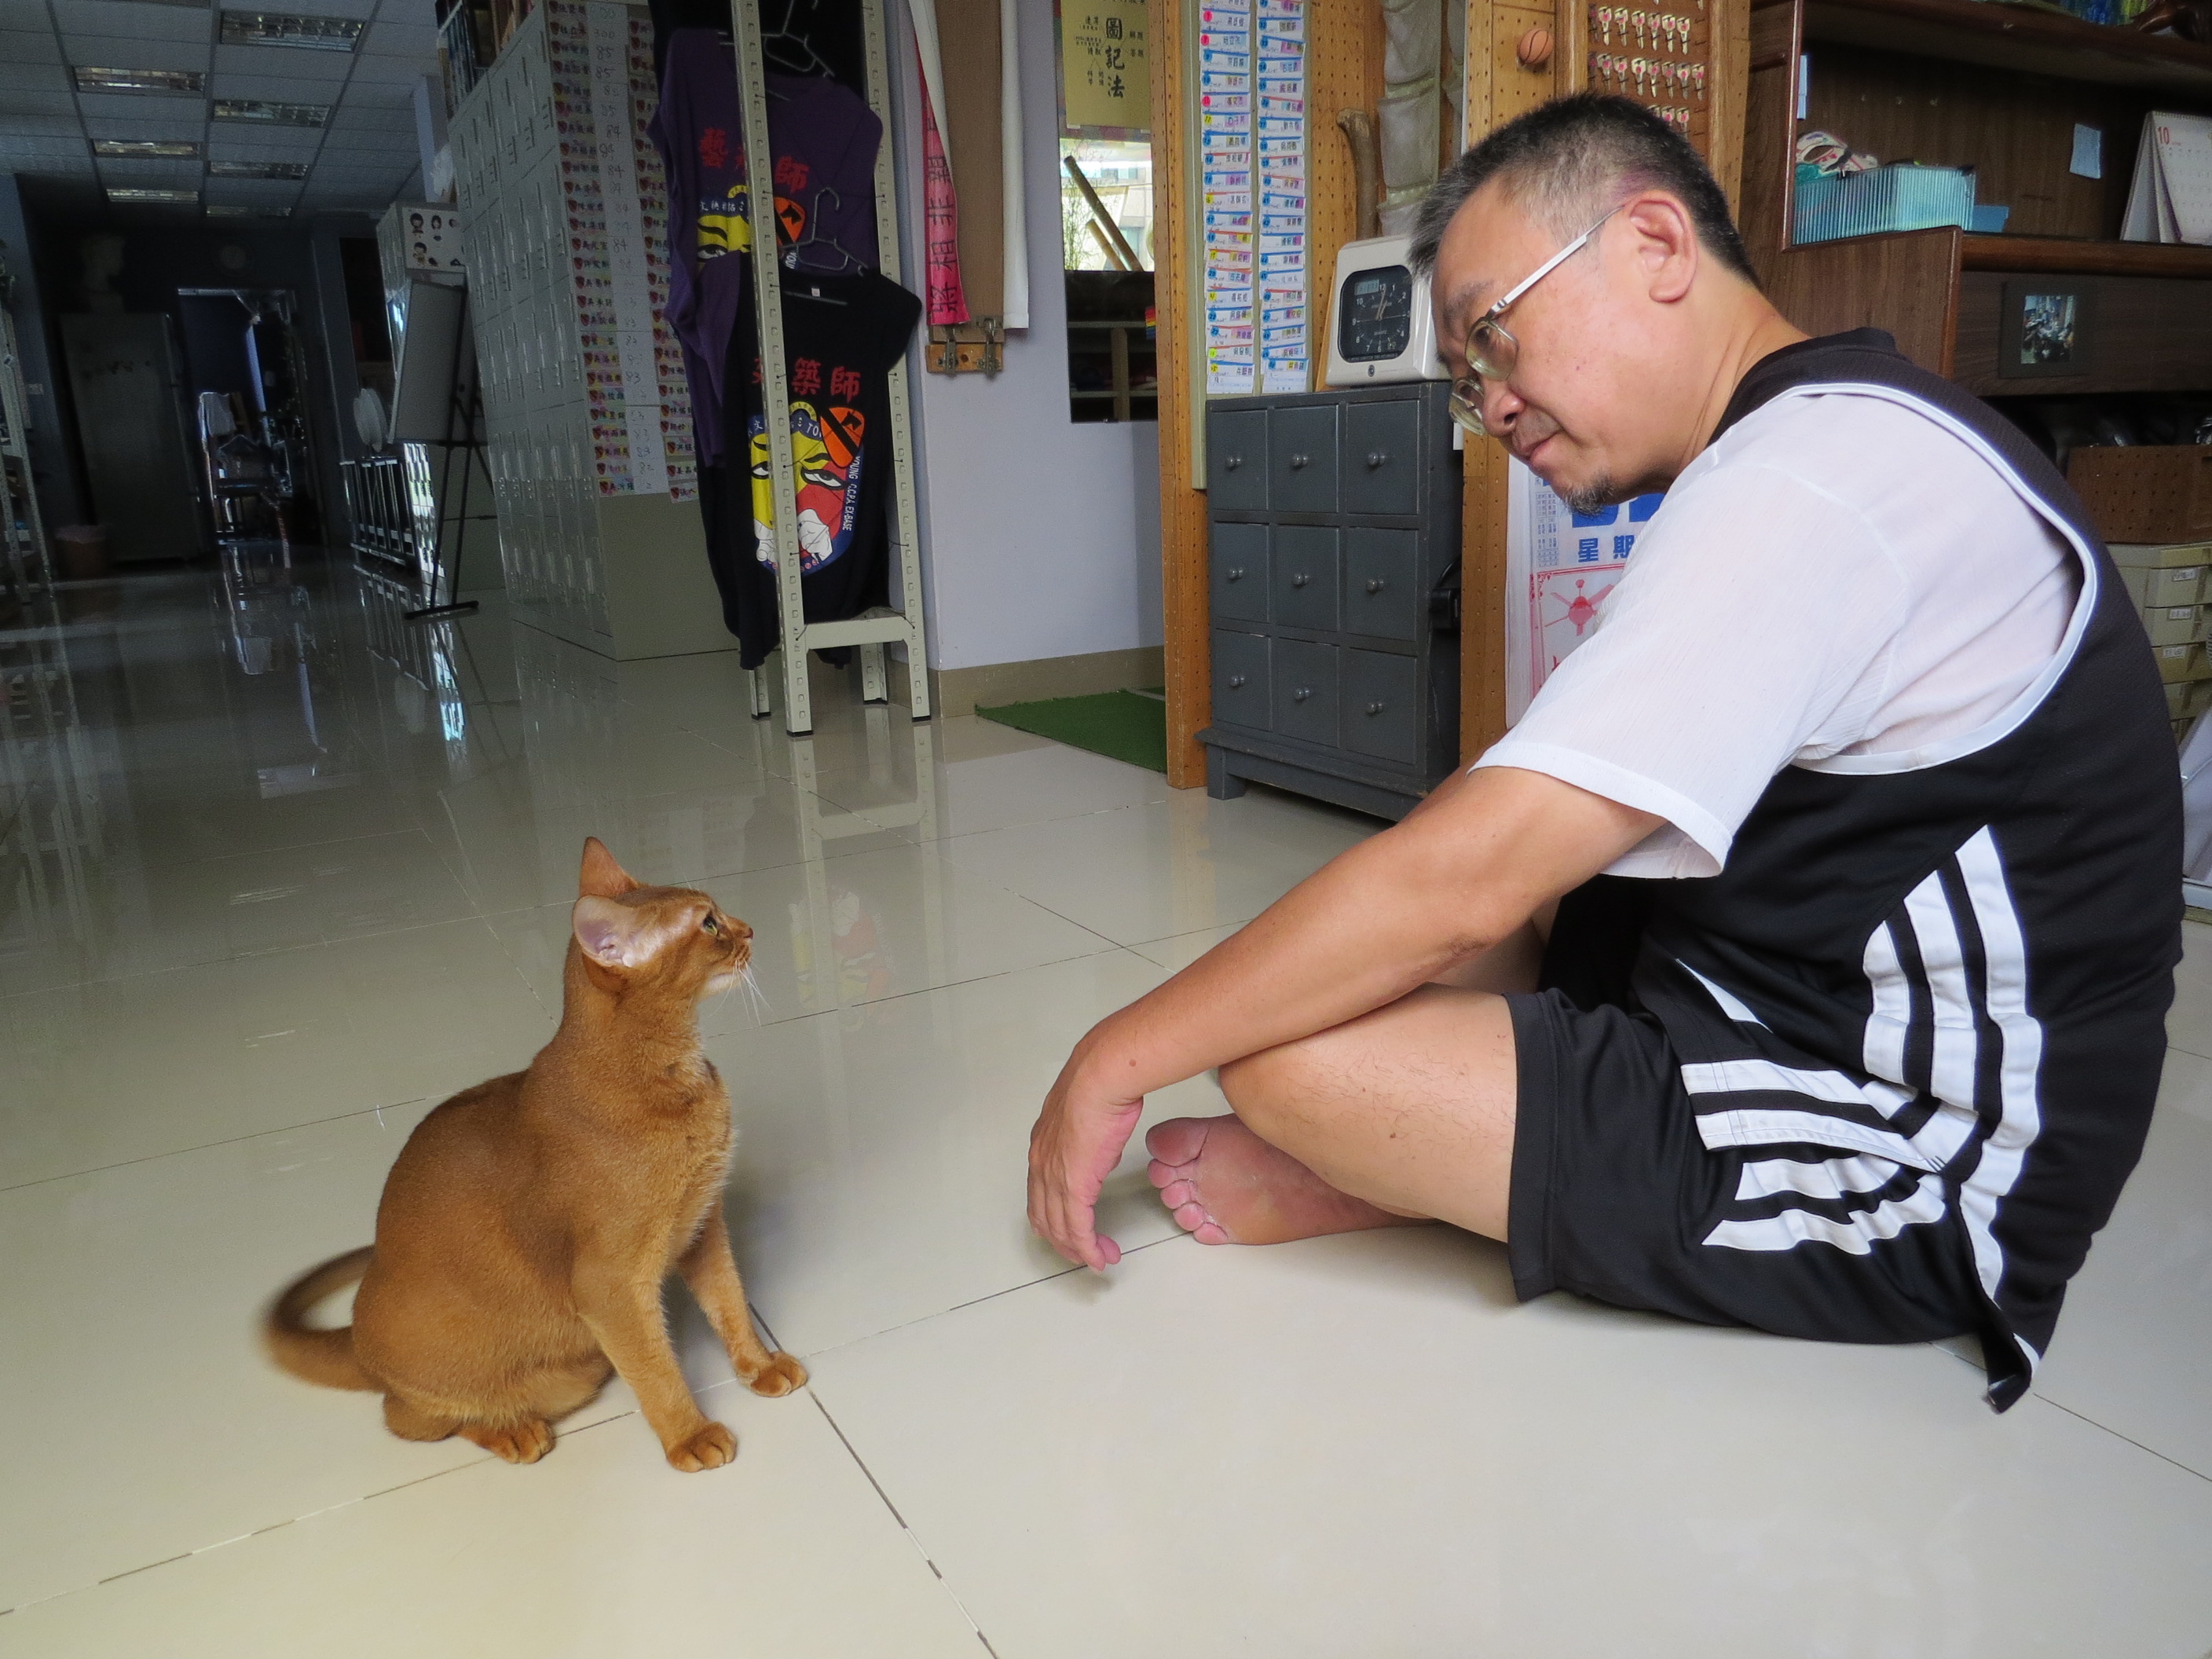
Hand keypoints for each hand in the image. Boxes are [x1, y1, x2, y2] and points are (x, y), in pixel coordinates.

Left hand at [1027, 1048, 1145, 1270]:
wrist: (1101, 1081)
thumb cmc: (1099, 1087)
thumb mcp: (1089, 1118)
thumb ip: (1089, 1141)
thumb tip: (1101, 1151)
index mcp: (1042, 1147)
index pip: (1040, 1194)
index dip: (1053, 1216)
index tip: (1069, 1229)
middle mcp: (1041, 1165)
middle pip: (1045, 1217)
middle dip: (1065, 1240)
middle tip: (1084, 1253)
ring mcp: (1054, 1178)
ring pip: (1060, 1228)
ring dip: (1079, 1249)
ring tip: (1099, 1258)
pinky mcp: (1073, 1187)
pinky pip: (1078, 1228)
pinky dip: (1088, 1248)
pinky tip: (1099, 1258)